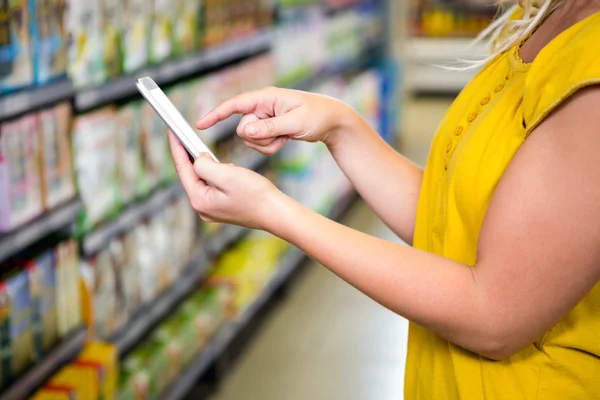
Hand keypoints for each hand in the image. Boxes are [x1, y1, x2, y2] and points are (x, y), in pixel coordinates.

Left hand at [168, 132, 284, 230]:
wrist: (276, 213)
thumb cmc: (256, 195)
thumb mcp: (228, 174)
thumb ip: (205, 165)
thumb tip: (198, 159)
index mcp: (200, 200)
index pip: (183, 170)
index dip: (177, 148)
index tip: (172, 132)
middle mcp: (203, 208)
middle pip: (191, 176)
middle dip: (189, 156)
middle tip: (183, 136)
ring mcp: (212, 210)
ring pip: (202, 180)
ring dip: (204, 165)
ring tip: (200, 149)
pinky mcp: (222, 208)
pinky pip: (212, 186)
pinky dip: (215, 174)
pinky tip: (221, 167)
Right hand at [195, 86, 353, 154]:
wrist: (333, 121)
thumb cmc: (317, 115)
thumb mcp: (294, 123)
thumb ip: (268, 127)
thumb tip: (244, 132)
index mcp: (265, 98)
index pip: (234, 105)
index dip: (215, 115)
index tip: (199, 125)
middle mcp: (262, 107)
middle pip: (242, 130)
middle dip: (258, 138)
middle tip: (279, 136)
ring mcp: (265, 119)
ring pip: (250, 139)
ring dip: (266, 144)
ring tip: (285, 138)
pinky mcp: (269, 129)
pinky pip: (259, 144)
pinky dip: (271, 147)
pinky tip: (285, 140)